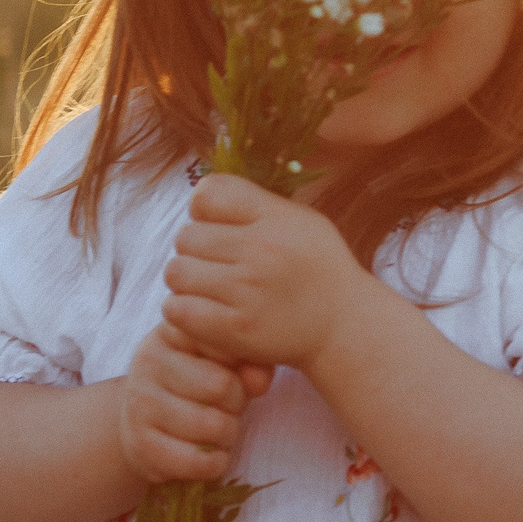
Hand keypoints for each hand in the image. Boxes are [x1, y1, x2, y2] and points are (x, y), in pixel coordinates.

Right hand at [119, 321, 272, 485]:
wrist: (144, 418)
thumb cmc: (197, 379)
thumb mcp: (224, 359)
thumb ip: (250, 359)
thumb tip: (260, 381)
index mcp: (173, 330)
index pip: (224, 340)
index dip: (244, 363)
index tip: (241, 372)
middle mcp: (149, 360)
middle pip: (222, 386)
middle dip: (238, 403)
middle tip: (231, 407)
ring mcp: (140, 402)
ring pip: (212, 426)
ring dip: (229, 435)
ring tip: (222, 430)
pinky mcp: (139, 443)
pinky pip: (195, 461)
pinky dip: (216, 464)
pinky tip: (214, 456)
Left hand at [161, 174, 373, 371]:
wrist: (346, 326)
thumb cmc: (319, 269)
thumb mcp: (301, 221)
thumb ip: (256, 204)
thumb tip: (201, 195)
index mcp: (276, 218)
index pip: (208, 193)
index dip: (203, 210)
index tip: (217, 227)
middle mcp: (261, 250)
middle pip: (185, 236)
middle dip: (195, 251)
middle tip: (216, 266)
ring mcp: (247, 291)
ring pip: (176, 272)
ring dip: (187, 282)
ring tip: (209, 289)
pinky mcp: (236, 329)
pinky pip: (177, 309)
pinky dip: (183, 310)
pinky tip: (204, 312)